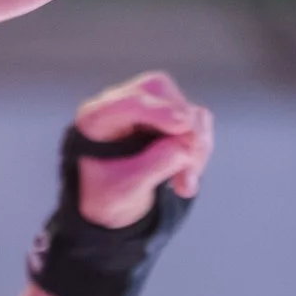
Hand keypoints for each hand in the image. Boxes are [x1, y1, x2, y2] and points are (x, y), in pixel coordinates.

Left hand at [69, 69, 212, 227]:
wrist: (113, 204)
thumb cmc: (108, 194)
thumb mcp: (125, 190)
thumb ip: (154, 166)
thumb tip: (187, 146)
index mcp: (95, 118)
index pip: (129, 102)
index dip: (158, 111)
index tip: (183, 124)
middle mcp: (121, 103)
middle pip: (161, 91)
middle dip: (184, 124)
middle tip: (191, 161)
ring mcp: (149, 107)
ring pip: (185, 108)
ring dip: (195, 146)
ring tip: (185, 185)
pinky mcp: (171, 117)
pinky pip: (198, 122)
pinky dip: (199, 151)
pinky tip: (186, 180)